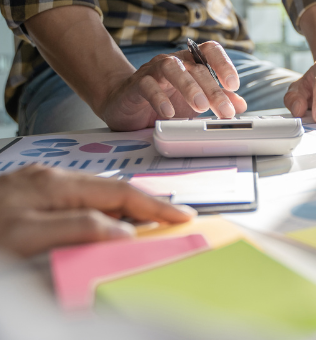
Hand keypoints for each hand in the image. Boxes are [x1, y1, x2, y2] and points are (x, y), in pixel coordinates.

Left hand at [0, 166, 195, 256]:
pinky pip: (77, 185)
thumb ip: (73, 240)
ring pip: (96, 186)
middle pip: (109, 190)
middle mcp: (40, 187)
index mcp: (39, 206)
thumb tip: (119, 235)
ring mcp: (32, 180)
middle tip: (180, 215)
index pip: (108, 208)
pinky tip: (113, 210)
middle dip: (149, 203)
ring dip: (129, 199)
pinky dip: (103, 197)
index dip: (147, 215)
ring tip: (155, 214)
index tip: (175, 224)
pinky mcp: (26, 179)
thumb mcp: (19, 252)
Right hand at [99, 41, 247, 130]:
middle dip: (214, 90)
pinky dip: (159, 99)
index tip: (234, 85)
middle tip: (225, 111)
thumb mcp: (195, 102)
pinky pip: (148, 86)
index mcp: (191, 63)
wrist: (125, 103)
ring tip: (200, 107)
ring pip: (172, 69)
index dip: (224, 64)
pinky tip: (169, 113)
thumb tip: (241, 104)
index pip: (211, 51)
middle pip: (197, 68)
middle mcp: (174, 62)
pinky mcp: (136, 84)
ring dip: (189, 87)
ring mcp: (153, 70)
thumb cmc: (165, 99)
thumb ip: (218, 100)